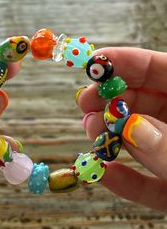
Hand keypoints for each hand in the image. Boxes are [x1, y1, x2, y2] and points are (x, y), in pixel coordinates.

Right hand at [76, 47, 166, 210]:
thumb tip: (132, 128)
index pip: (160, 69)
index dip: (126, 62)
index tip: (94, 63)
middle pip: (143, 102)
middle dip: (110, 101)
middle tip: (85, 105)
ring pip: (139, 140)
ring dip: (111, 137)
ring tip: (91, 133)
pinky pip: (148, 183)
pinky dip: (126, 180)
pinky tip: (104, 174)